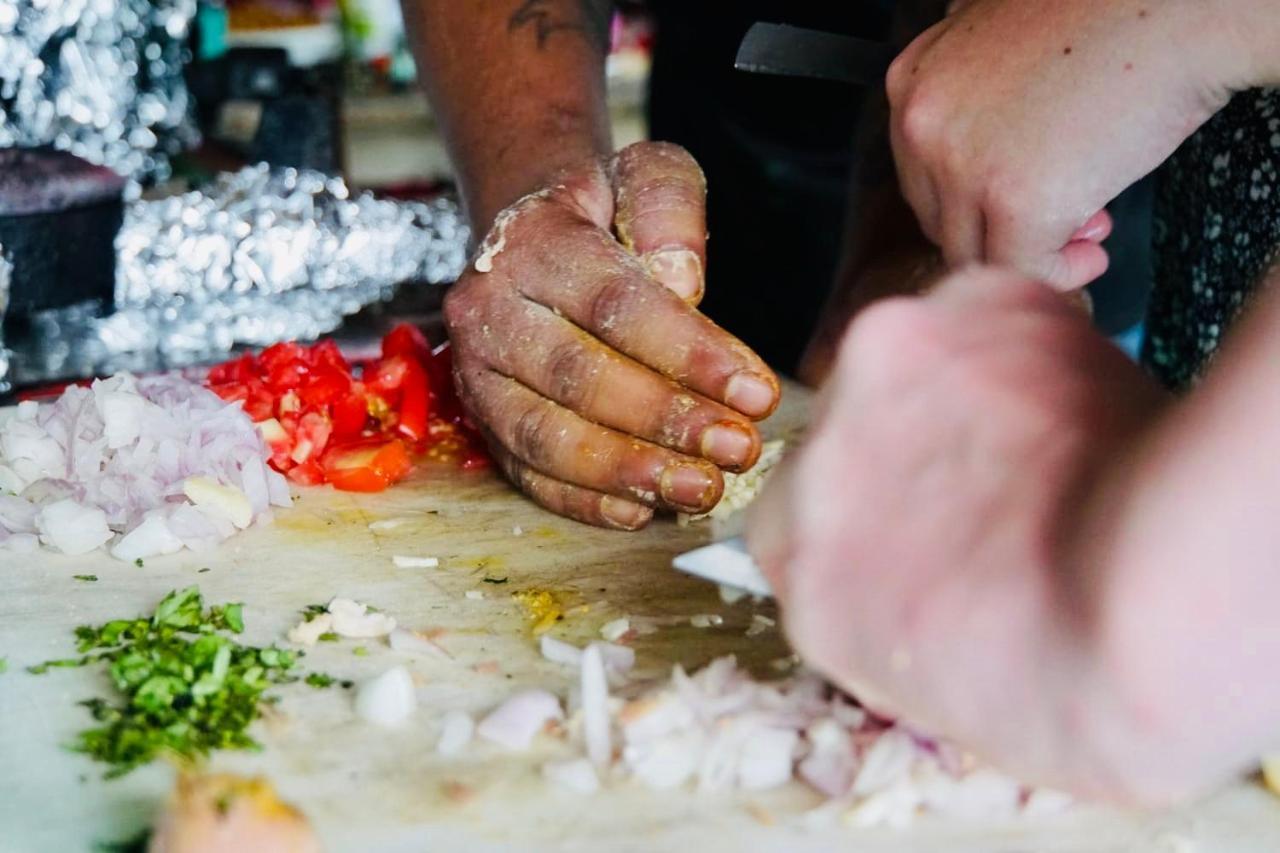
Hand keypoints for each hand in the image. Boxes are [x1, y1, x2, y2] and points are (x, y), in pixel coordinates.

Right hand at [445, 142, 780, 529]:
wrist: (530, 237)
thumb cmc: (604, 210)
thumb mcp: (645, 173)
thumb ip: (669, 208)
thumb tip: (683, 283)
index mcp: (534, 245)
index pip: (616, 305)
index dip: (688, 354)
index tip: (756, 392)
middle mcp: (489, 311)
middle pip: (578, 378)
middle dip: (666, 420)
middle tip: (738, 448)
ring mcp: (478, 374)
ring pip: (545, 436)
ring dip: (627, 473)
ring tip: (701, 489)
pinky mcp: (482, 422)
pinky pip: (526, 473)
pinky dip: (583, 501)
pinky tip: (643, 512)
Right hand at [748, 267, 1167, 798]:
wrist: (1164, 602)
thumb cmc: (1080, 688)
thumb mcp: (946, 700)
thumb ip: (893, 623)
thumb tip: (928, 584)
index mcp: (807, 584)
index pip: (805, 535)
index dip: (871, 531)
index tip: (922, 537)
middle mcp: (817, 471)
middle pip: (847, 449)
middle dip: (907, 464)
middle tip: (1002, 493)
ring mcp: (878, 376)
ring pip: (910, 371)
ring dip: (962, 400)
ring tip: (1055, 447)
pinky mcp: (962, 307)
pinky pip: (988, 318)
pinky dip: (1025, 347)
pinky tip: (1079, 403)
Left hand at [887, 0, 1247, 288]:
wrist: (1180, 7)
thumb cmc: (1111, 19)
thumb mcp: (1003, 47)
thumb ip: (975, 100)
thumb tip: (986, 169)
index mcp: (913, 82)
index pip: (923, 175)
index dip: (977, 199)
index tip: (1021, 201)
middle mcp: (920, 123)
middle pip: (942, 217)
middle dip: (1003, 228)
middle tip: (1067, 221)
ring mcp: (961, 165)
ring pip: (975, 252)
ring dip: (1032, 253)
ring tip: (1088, 235)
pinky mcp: (1014, 201)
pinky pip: (1020, 269)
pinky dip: (1058, 274)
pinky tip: (1091, 258)